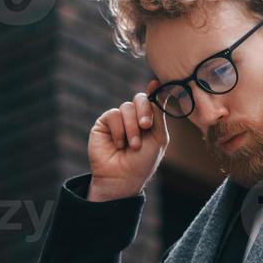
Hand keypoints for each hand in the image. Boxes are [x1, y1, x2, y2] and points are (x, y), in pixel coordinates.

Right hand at [86, 81, 168, 201]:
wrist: (123, 178)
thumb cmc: (143, 162)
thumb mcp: (158, 138)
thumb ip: (158, 114)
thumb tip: (156, 86)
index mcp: (148, 120)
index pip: (152, 100)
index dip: (154, 91)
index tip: (155, 85)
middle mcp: (133, 118)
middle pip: (140, 98)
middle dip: (144, 110)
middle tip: (145, 126)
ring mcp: (118, 120)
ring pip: (127, 107)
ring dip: (132, 127)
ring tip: (133, 145)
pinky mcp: (103, 124)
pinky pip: (113, 115)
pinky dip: (119, 130)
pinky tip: (119, 144)